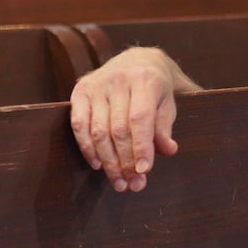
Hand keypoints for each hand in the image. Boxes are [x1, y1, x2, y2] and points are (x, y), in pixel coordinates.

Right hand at [69, 47, 190, 192]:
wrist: (136, 61)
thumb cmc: (155, 89)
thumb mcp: (167, 104)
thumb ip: (165, 127)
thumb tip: (168, 150)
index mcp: (145, 80)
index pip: (140, 119)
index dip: (141, 147)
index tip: (144, 172)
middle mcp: (119, 79)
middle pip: (118, 129)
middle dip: (125, 161)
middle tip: (132, 185)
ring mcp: (97, 84)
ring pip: (98, 130)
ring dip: (108, 161)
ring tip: (119, 182)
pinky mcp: (80, 90)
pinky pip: (78, 124)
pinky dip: (86, 147)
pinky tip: (97, 164)